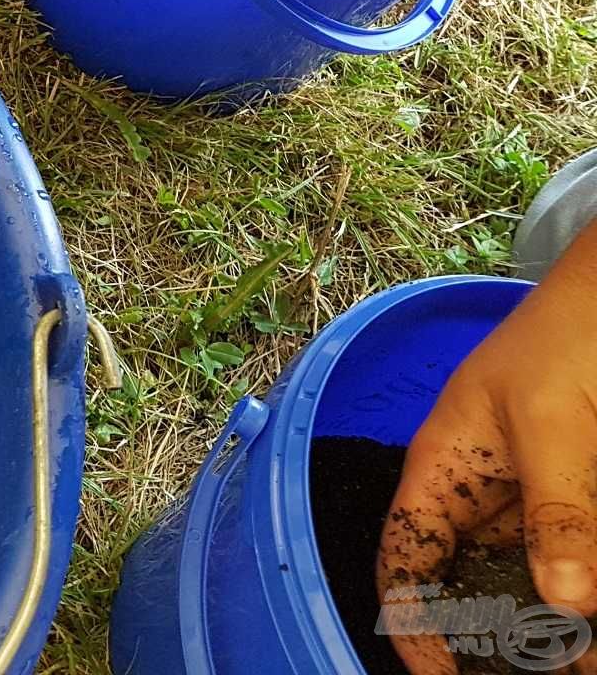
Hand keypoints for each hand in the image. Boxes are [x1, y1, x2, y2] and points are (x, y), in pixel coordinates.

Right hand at [379, 228, 596, 674]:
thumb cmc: (565, 342)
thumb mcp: (556, 424)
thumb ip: (558, 512)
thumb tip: (564, 602)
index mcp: (441, 470)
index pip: (405, 561)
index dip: (411, 621)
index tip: (440, 672)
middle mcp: (476, 497)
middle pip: (464, 587)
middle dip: (491, 640)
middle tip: (537, 671)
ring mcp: (529, 506)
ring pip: (524, 587)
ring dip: (548, 627)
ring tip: (579, 660)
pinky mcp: (576, 509)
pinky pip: (569, 569)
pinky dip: (581, 600)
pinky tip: (593, 624)